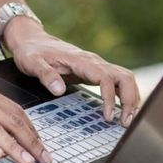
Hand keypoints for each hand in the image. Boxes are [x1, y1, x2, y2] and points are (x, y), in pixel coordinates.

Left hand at [5, 18, 140, 126]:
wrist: (31, 39)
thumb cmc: (32, 51)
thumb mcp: (32, 62)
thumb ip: (45, 75)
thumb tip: (59, 90)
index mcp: (81, 60)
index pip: (105, 77)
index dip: (110, 98)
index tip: (107, 117)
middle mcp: (93, 61)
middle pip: (124, 76)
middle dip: (130, 99)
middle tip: (126, 122)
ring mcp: (96, 65)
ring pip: (124, 78)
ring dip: (131, 98)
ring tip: (127, 120)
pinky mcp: (95, 71)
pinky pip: (117, 81)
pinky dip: (124, 95)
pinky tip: (123, 109)